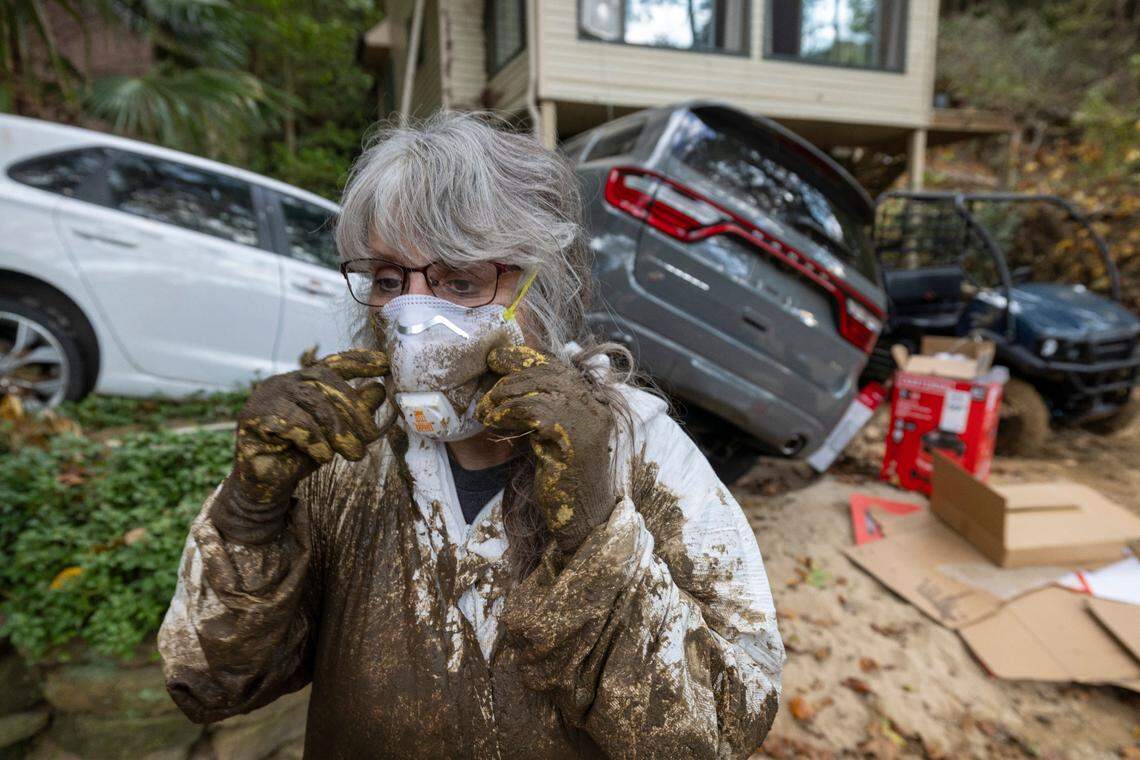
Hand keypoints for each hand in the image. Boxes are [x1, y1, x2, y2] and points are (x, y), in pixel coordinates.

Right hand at [230, 349, 389, 505]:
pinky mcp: (254, 417)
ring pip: (313, 403)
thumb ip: (353, 412)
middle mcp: (284, 383)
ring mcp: (267, 397)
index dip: (359, 361)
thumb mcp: (335, 433)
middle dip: (354, 409)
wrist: (267, 484)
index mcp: (303, 381)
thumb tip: (379, 390)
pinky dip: (315, 441)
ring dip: (339, 430)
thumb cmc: (300, 455)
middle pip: (326, 382)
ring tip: (354, 453)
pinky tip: (322, 455)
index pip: (332, 364)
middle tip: (371, 435)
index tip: (385, 362)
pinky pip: (295, 423)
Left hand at [476, 346, 615, 552]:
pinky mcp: (570, 433)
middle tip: (488, 373)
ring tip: (485, 408)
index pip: (559, 366)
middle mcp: (594, 406)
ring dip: (504, 393)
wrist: (583, 518)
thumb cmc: (564, 482)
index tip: (500, 357)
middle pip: (548, 370)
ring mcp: (586, 418)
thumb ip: (542, 413)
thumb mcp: (552, 439)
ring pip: (538, 386)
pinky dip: (506, 411)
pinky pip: (532, 408)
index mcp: (593, 405)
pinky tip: (492, 420)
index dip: (528, 357)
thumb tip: (510, 389)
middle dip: (513, 367)